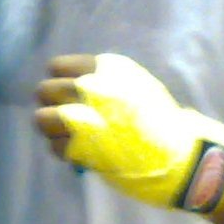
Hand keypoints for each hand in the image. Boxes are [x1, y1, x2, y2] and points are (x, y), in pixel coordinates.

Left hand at [35, 53, 223, 213]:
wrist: (181, 156)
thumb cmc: (160, 122)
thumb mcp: (136, 87)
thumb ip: (104, 83)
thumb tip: (70, 90)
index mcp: (107, 69)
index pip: (57, 67)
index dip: (60, 83)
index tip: (69, 97)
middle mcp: (93, 88)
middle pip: (44, 90)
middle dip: (50, 105)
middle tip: (63, 120)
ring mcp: (86, 117)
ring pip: (41, 118)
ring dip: (51, 130)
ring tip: (68, 137)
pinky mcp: (83, 148)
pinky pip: (54, 146)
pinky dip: (63, 152)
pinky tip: (81, 154)